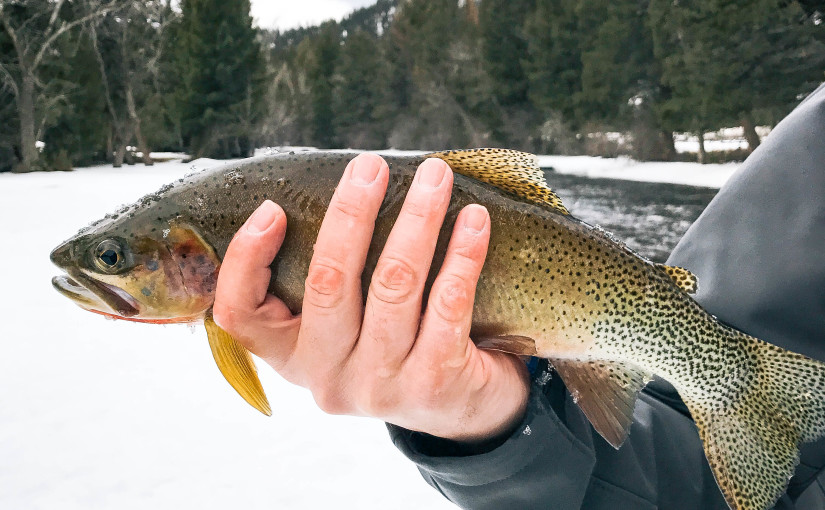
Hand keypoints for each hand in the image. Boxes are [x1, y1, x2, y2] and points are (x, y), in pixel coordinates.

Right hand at [212, 154, 529, 442]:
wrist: (461, 409)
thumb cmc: (397, 345)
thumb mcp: (348, 326)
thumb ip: (331, 279)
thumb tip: (343, 188)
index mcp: (293, 358)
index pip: (242, 317)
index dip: (245, 261)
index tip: (272, 208)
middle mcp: (329, 377)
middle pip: (328, 282)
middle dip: (351, 213)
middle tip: (372, 166)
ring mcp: (381, 386)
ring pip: (394, 284)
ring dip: (417, 219)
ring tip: (436, 176)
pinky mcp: (434, 384)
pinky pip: (448, 304)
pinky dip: (462, 254)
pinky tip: (474, 221)